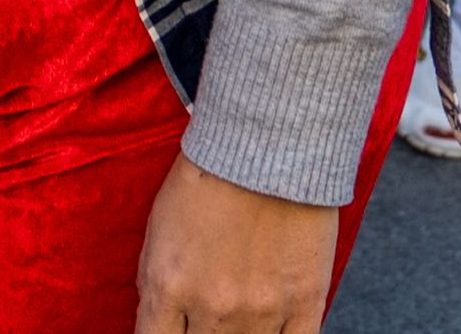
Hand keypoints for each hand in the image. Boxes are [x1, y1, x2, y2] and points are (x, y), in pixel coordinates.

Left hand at [135, 154, 339, 333]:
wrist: (268, 144)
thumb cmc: (208, 176)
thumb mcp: (159, 228)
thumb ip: (156, 284)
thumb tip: (158, 322)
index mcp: (168, 285)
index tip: (170, 330)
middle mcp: (211, 307)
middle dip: (200, 332)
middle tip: (207, 312)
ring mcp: (261, 311)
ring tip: (238, 310)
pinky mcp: (305, 305)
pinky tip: (270, 326)